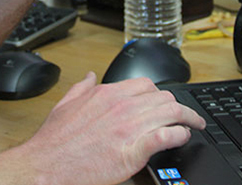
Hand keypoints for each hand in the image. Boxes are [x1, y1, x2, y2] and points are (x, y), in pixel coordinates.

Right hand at [15, 73, 205, 184]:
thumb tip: (90, 76)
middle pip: (163, 98)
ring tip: (194, 125)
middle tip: (186, 116)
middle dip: (177, 106)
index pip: (146, 85)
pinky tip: (182, 138)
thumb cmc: (55, 141)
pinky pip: (167, 136)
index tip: (165, 102)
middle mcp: (121, 106)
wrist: (47, 165)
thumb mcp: (66, 104)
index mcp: (107, 94)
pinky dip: (179, 135)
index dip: (159, 94)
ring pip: (171, 113)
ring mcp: (129, 127)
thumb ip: (82, 87)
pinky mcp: (134, 150)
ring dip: (187, 118)